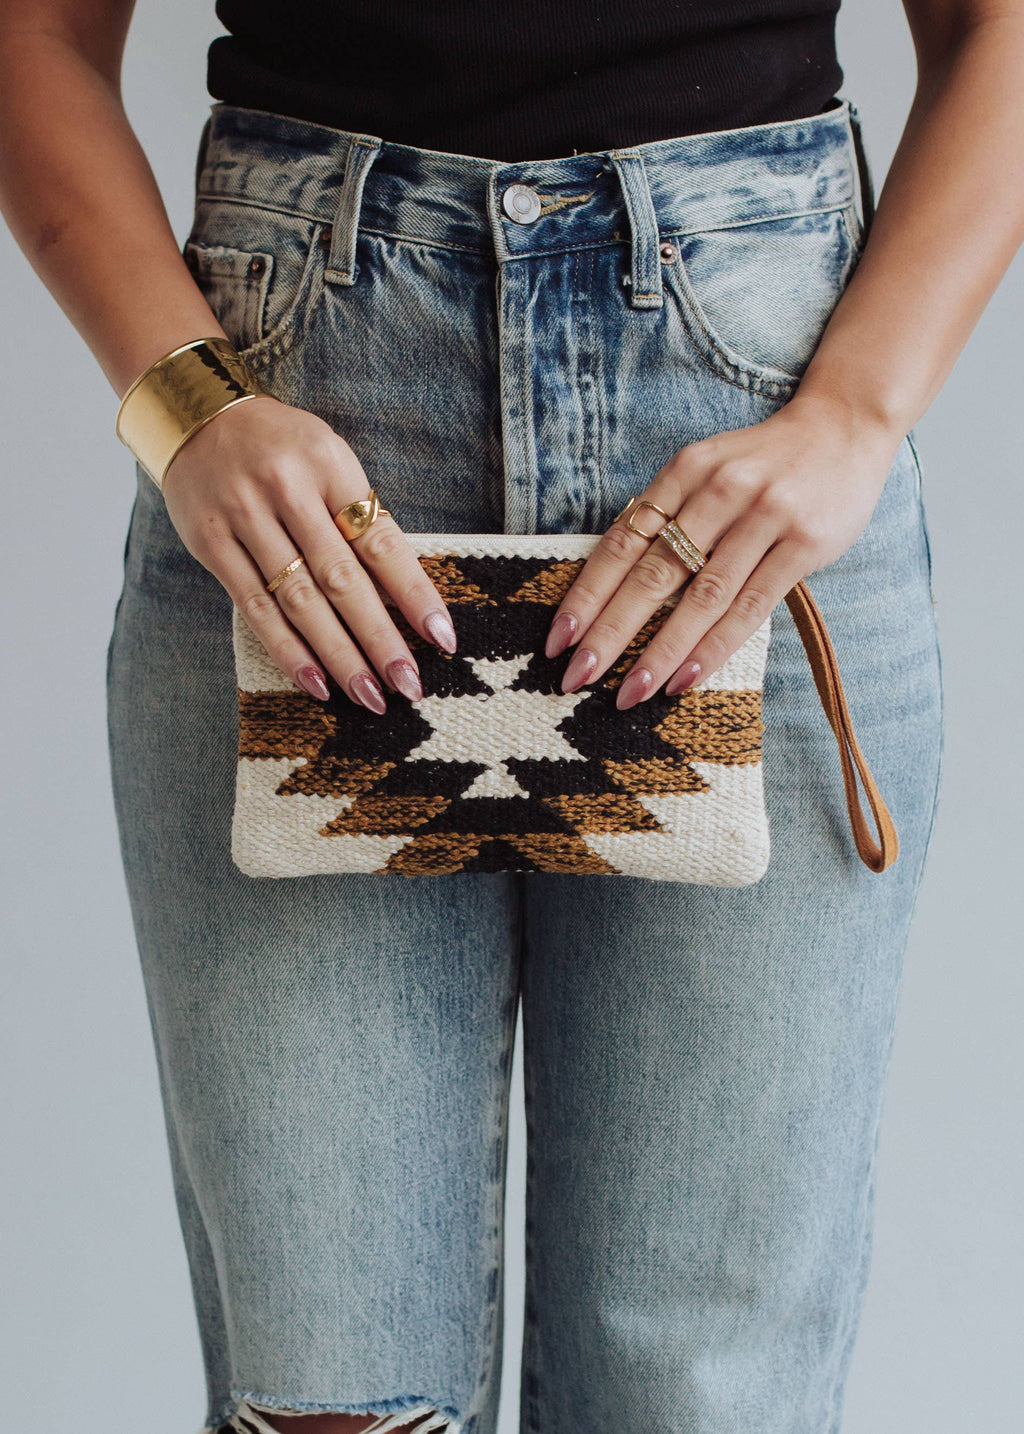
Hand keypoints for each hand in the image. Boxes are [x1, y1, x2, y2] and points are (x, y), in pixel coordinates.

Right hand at [160, 395, 457, 712]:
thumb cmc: (282, 447)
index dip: (414, 594)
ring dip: (338, 655)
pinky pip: (255, 609)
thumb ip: (360, 517)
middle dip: (379, 639)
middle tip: (409, 686)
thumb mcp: (329, 460)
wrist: (197, 415)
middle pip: (341, 579)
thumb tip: (402, 597)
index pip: (381, 541)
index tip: (442, 638)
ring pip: (299, 601)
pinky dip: (288, 650)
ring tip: (371, 696)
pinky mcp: (211, 544)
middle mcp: (286, 490)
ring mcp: (244, 517)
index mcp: (329, 464)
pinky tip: (316, 684)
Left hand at [544, 396, 901, 706]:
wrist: (844, 429)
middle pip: (653, 574)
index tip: (557, 641)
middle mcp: (718, 490)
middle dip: (610, 632)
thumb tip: (611, 589)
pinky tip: (685, 678)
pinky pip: (750, 607)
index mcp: (683, 471)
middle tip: (577, 678)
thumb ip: (668, 519)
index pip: (622, 543)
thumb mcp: (705, 472)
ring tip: (629, 693)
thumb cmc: (761, 465)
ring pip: (701, 597)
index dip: (587, 595)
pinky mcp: (802, 544)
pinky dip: (714, 646)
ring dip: (660, 651)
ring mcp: (764, 516)